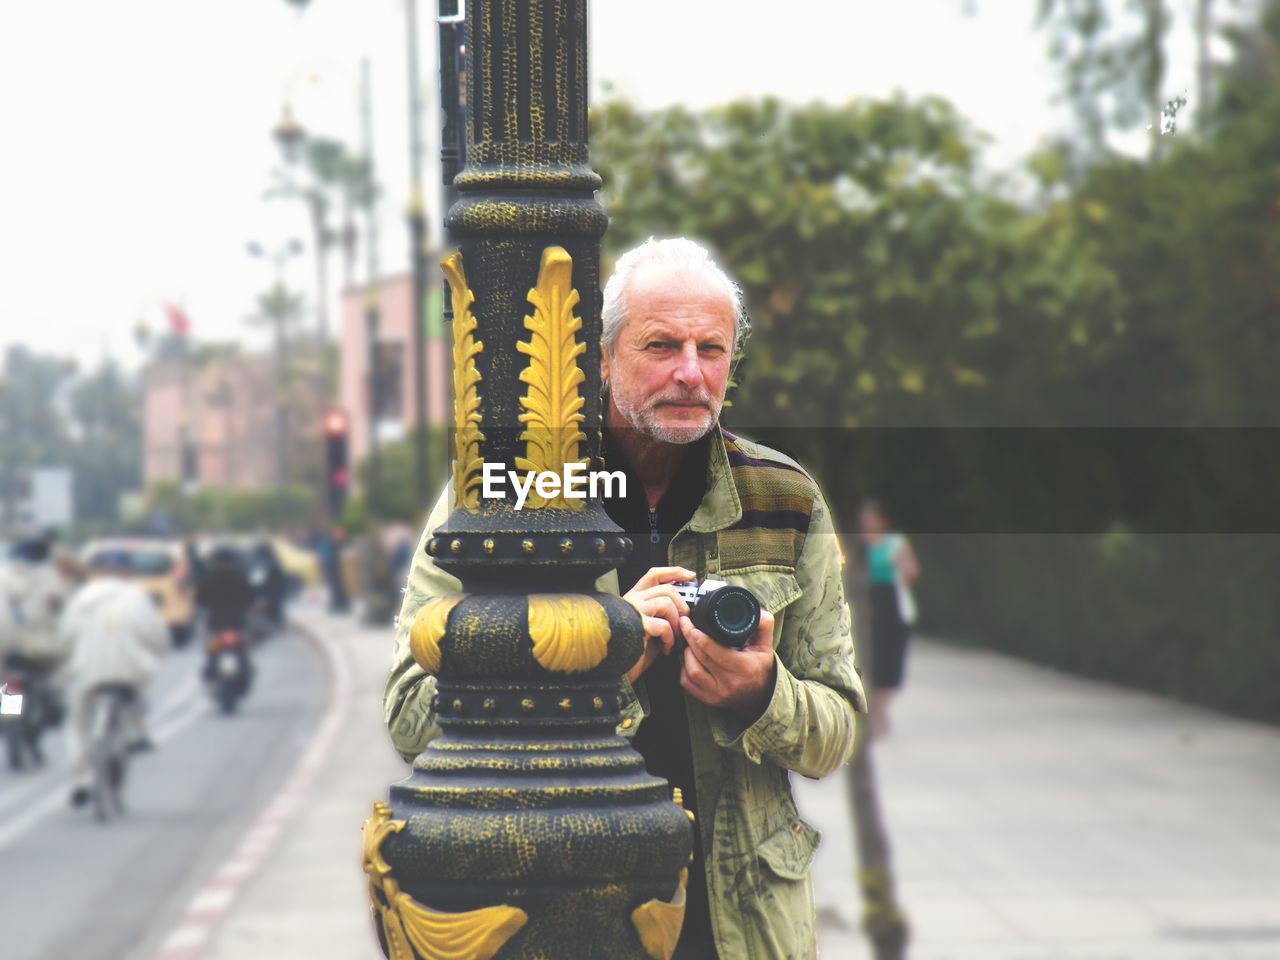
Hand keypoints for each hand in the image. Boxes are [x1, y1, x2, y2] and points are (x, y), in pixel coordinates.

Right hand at [622, 566, 693, 683]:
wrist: (616, 668)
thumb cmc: (632, 649)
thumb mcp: (649, 626)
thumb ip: (660, 613)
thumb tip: (683, 609)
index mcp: (634, 597)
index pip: (654, 575)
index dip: (673, 572)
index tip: (689, 575)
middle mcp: (632, 600)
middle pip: (666, 589)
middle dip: (682, 605)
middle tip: (683, 622)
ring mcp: (634, 611)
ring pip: (666, 603)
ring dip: (676, 622)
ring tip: (673, 638)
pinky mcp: (638, 625)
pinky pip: (663, 625)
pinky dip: (669, 638)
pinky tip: (665, 648)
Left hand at [679, 609, 776, 715]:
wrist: (760, 696)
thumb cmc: (760, 668)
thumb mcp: (766, 646)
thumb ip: (763, 625)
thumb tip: (756, 610)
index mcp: (745, 667)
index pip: (718, 653)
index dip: (701, 638)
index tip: (692, 625)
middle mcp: (731, 683)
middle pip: (702, 659)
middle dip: (690, 640)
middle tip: (685, 626)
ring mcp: (718, 694)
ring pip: (692, 672)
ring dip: (686, 655)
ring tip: (689, 643)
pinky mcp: (709, 700)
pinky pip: (688, 684)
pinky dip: (684, 670)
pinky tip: (688, 660)